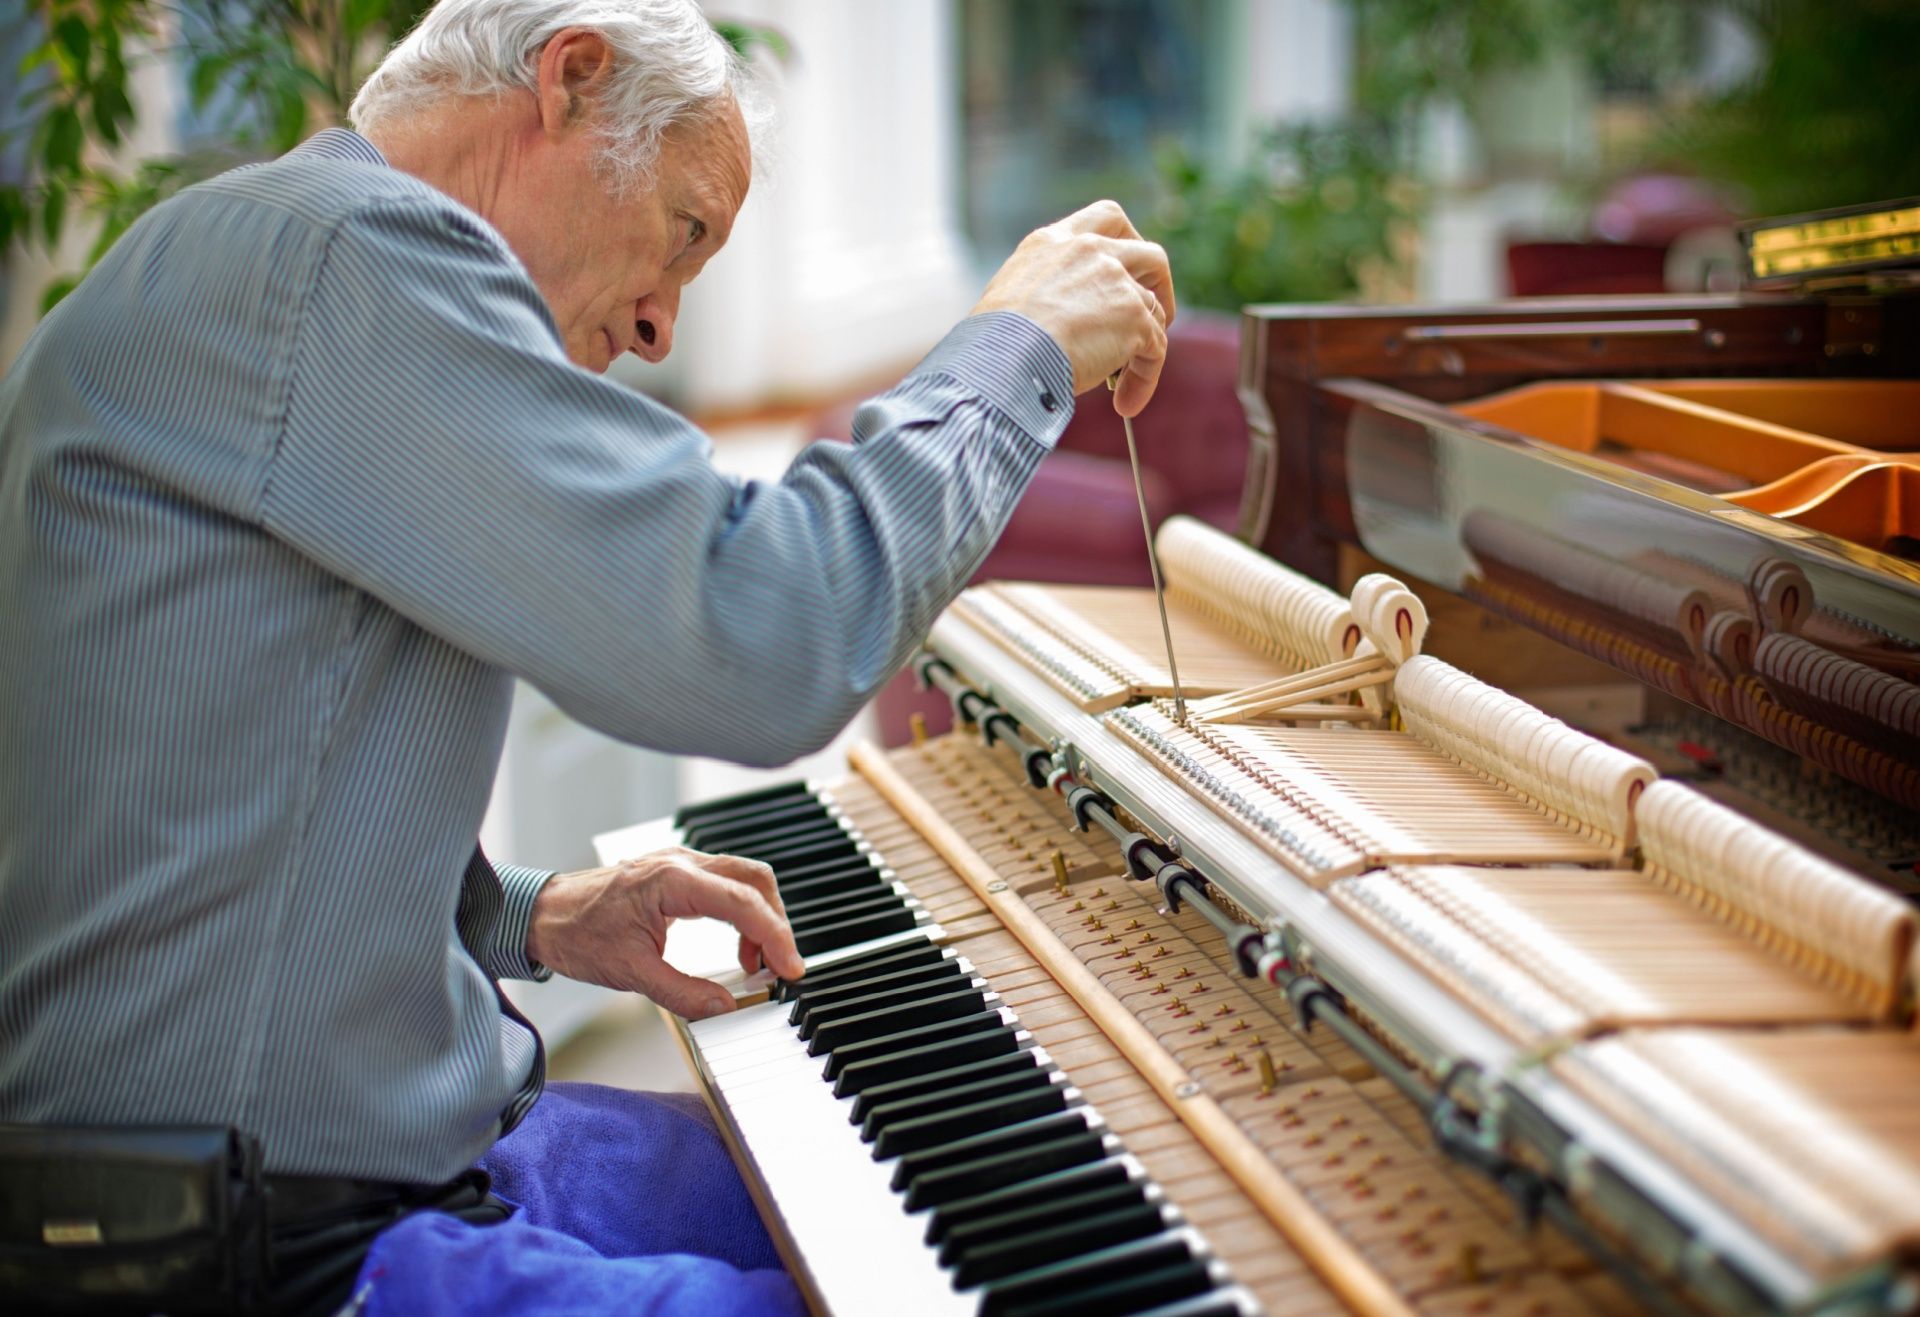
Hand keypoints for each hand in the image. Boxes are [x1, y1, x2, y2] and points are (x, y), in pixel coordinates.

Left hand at [526, 848, 802, 1019]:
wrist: (543, 914)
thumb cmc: (577, 934)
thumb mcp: (630, 973)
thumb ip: (682, 992)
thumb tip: (724, 1006)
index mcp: (672, 881)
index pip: (743, 903)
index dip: (775, 936)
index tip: (791, 967)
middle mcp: (681, 863)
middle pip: (755, 881)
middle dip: (776, 924)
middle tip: (780, 967)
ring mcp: (680, 863)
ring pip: (745, 879)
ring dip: (761, 918)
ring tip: (756, 963)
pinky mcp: (677, 872)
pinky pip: (726, 884)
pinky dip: (742, 913)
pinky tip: (737, 946)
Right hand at [971, 199, 1174, 416]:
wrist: (1004, 355)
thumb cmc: (993, 343)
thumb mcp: (1013, 301)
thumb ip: (1047, 297)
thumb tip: (1066, 327)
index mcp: (1054, 242)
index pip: (1106, 218)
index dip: (1127, 242)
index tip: (1130, 270)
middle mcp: (1090, 251)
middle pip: (1150, 254)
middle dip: (1160, 285)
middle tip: (1156, 317)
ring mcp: (1116, 280)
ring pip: (1153, 313)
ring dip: (1145, 351)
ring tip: (1125, 388)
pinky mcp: (1134, 315)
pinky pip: (1155, 348)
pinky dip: (1146, 377)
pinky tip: (1127, 403)